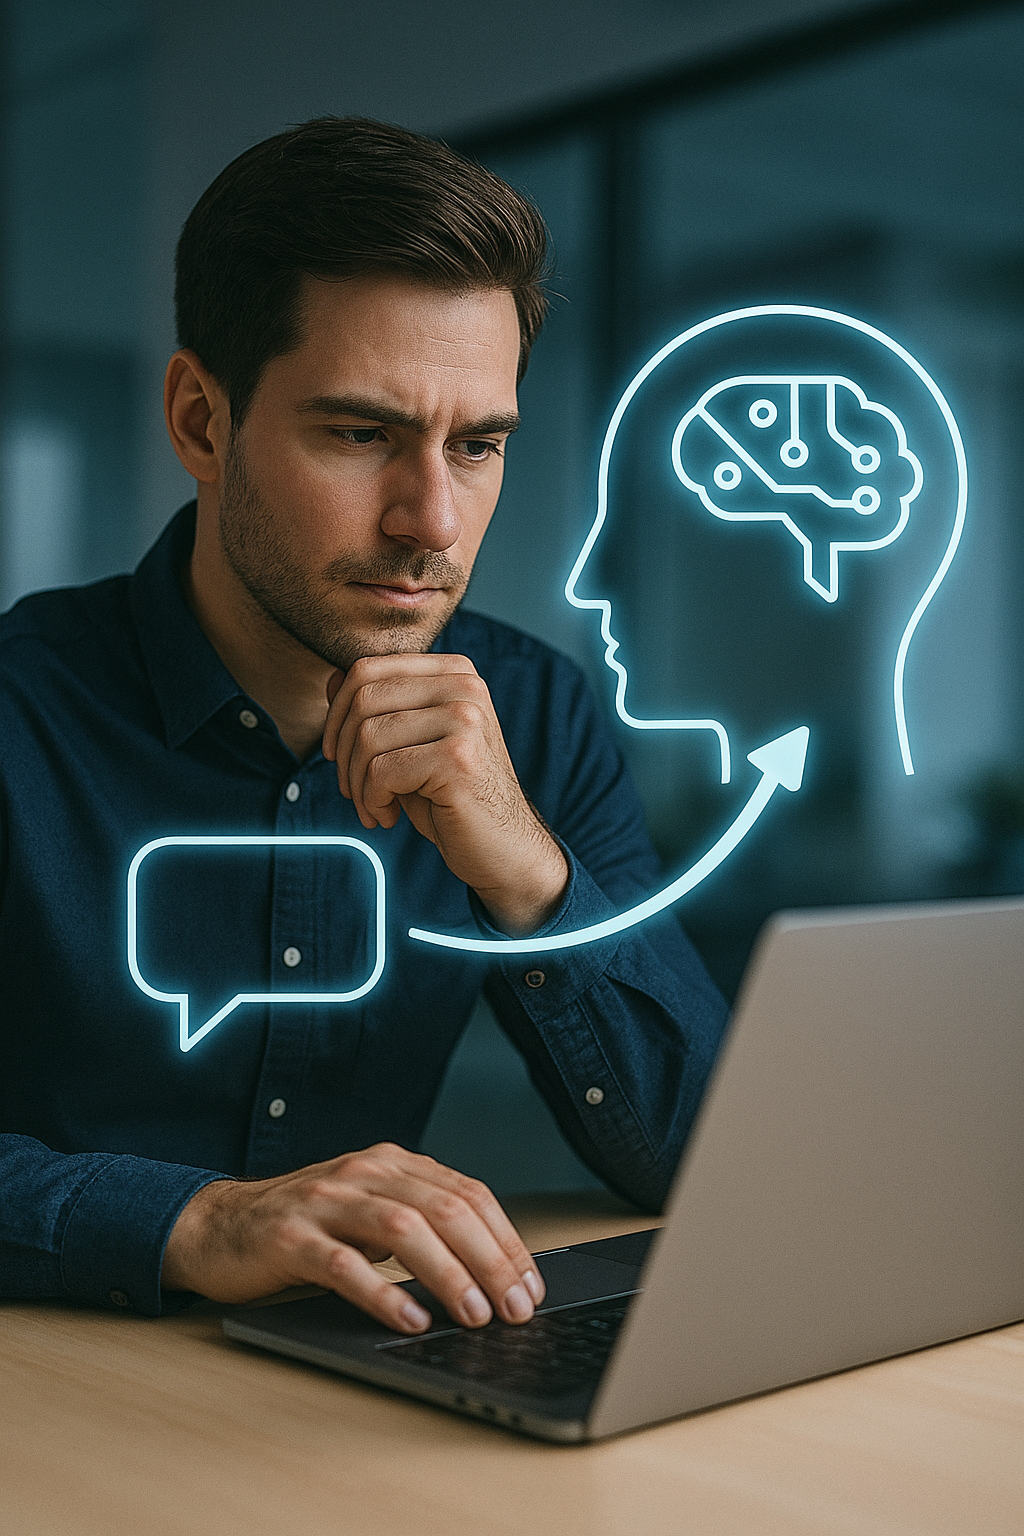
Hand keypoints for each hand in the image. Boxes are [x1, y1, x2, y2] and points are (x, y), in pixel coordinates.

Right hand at [161, 1143, 545, 1331]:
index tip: (530, 1286)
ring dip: (447, 1275)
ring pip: (404, 1229)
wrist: (218, 1225)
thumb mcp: (370, 1212)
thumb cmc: (305, 1227)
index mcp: (392, 1164)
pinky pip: (345, 1265)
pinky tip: (410, 1321)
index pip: (468, 1193)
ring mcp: (326, 1202)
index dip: (506, 1240)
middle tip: (514, 1308)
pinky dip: (384, 1294)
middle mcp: (364, 1173)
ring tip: (473, 1315)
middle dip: (490, 1260)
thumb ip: (420, 1225)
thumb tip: (491, 1274)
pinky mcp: (291, 1238)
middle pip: (445, 1209)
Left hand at [321, 653, 567, 935]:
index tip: (335, 754)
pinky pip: (382, 771)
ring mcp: (465, 719)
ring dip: (356, 783)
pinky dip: (372, 801)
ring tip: (373, 808)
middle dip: (343, 752)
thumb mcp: (409, 746)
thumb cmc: (451, 798)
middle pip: (364, 699)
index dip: (336, 713)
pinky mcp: (458, 758)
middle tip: (352, 790)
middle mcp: (464, 686)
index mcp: (454, 673)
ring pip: (368, 736)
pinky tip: (388, 817)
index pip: (367, 670)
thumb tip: (331, 679)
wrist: (502, 848)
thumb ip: (377, 710)